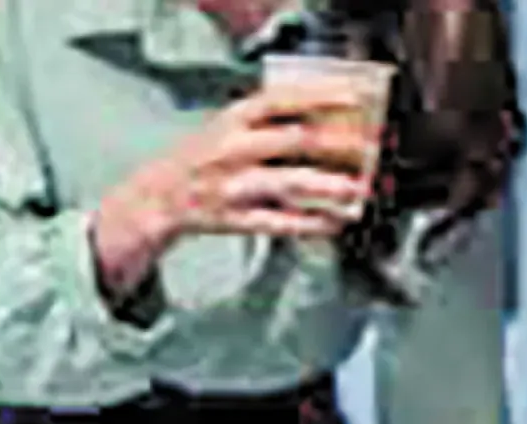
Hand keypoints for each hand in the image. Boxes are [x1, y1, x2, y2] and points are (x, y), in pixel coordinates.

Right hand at [92, 79, 376, 294]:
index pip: (282, 99)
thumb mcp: (230, 126)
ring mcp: (233, 186)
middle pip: (293, 140)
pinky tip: (333, 222)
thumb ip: (271, 121)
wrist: (159, 196)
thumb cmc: (205, 157)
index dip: (320, 96)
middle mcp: (233, 149)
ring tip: (356, 189)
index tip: (354, 97)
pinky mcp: (234, 219)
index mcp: (234, 119)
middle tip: (367, 148)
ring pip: (288, 184)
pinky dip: (309, 223)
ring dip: (327, 187)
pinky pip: (278, 222)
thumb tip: (329, 121)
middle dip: (336, 144)